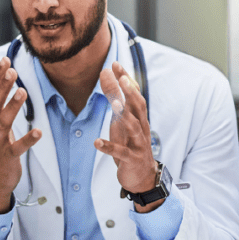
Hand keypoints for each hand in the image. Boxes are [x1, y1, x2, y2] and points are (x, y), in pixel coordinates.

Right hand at [0, 56, 41, 213]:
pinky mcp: (6, 157)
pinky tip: (38, 132)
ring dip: (12, 106)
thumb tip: (4, 79)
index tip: (5, 60)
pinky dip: (28, 140)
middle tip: (12, 70)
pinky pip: (17, 147)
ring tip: (23, 91)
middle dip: (2, 86)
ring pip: (2, 122)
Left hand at [95, 61, 157, 194]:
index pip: (135, 94)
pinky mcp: (131, 159)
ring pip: (133, 126)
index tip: (115, 64)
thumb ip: (116, 101)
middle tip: (121, 78)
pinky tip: (96, 142)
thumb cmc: (131, 144)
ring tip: (113, 103)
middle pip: (138, 106)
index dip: (126, 79)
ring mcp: (138, 143)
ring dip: (124, 115)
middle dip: (130, 91)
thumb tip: (107, 77)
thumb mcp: (122, 121)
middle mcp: (141, 127)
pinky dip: (109, 147)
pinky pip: (120, 152)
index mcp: (138, 117)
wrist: (142, 176)